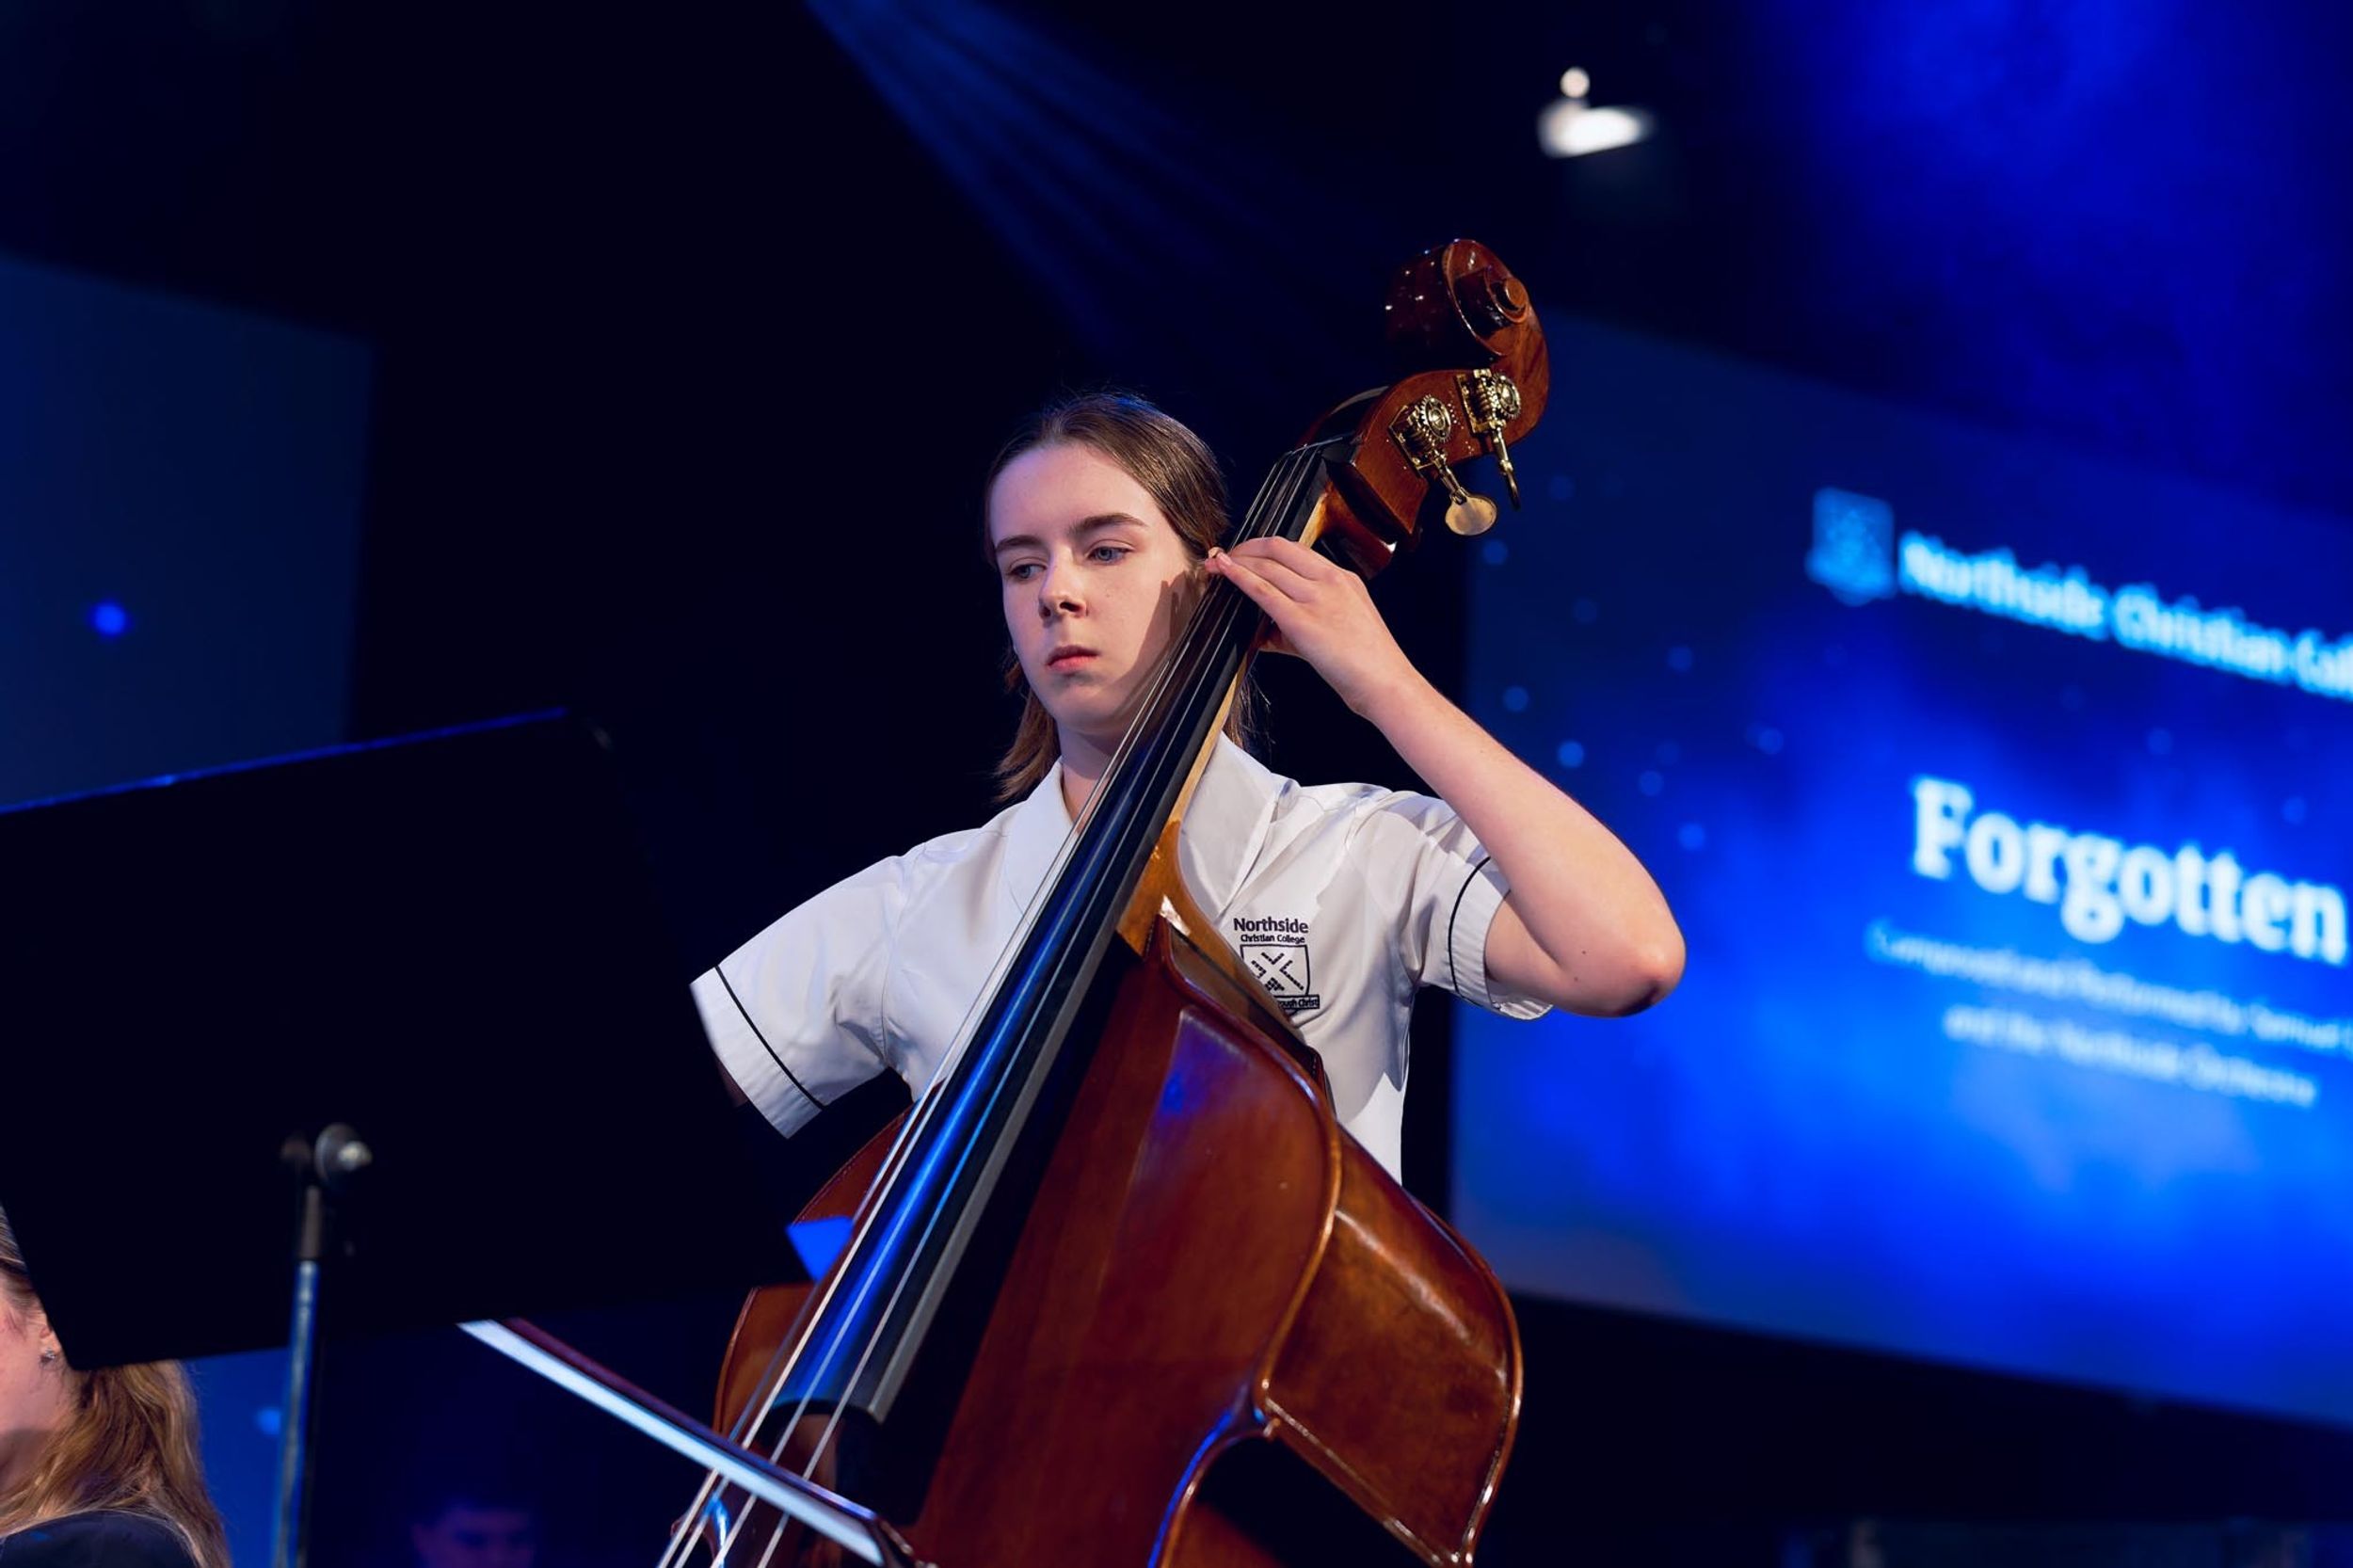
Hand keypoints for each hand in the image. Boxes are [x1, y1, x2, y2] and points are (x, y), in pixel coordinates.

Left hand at [1204, 537, 1420, 715]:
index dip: (1264, 547)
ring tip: (1215, 563)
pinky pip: (1263, 591)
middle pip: (1279, 548)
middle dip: (1246, 547)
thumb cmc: (1366, 664)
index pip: (1296, 550)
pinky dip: (1238, 576)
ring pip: (1267, 566)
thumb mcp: (1340, 629)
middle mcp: (1330, 581)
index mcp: (1342, 578)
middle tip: (1224, 555)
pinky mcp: (1303, 621)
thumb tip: (1265, 633)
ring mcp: (1317, 598)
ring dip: (1236, 561)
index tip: (1245, 552)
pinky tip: (1223, 570)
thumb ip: (1303, 625)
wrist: (1387, 684)